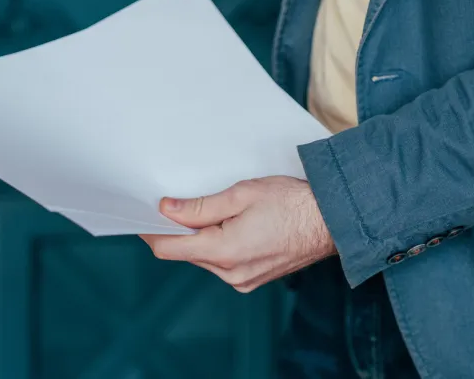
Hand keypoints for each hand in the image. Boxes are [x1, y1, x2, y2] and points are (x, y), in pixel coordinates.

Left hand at [140, 176, 336, 292]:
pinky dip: (217, 246)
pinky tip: (229, 226)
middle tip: (175, 203)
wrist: (332, 220)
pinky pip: (222, 264)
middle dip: (177, 231)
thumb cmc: (292, 203)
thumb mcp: (241, 194)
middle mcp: (231, 273)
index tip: (142, 215)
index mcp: (225, 251)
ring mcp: (243, 280)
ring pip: (204, 258)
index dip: (151, 232)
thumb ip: (200, 207)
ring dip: (199, 238)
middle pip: (186, 253)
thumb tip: (167, 210)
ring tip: (210, 212)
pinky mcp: (253, 279)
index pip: (169, 249)